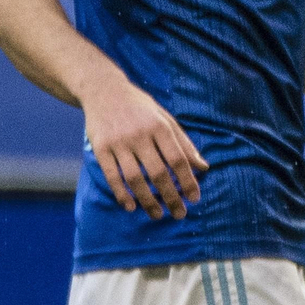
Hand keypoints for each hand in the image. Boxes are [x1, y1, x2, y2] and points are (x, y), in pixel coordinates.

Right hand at [81, 74, 206, 219]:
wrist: (104, 90)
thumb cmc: (141, 108)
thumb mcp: (166, 119)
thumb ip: (184, 143)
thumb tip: (203, 167)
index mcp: (160, 127)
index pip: (178, 159)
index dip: (188, 181)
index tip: (195, 198)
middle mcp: (140, 134)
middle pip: (158, 172)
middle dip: (171, 196)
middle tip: (179, 213)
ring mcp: (119, 142)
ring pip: (135, 178)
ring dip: (148, 200)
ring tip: (158, 214)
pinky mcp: (100, 148)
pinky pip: (112, 176)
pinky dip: (122, 193)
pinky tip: (131, 206)